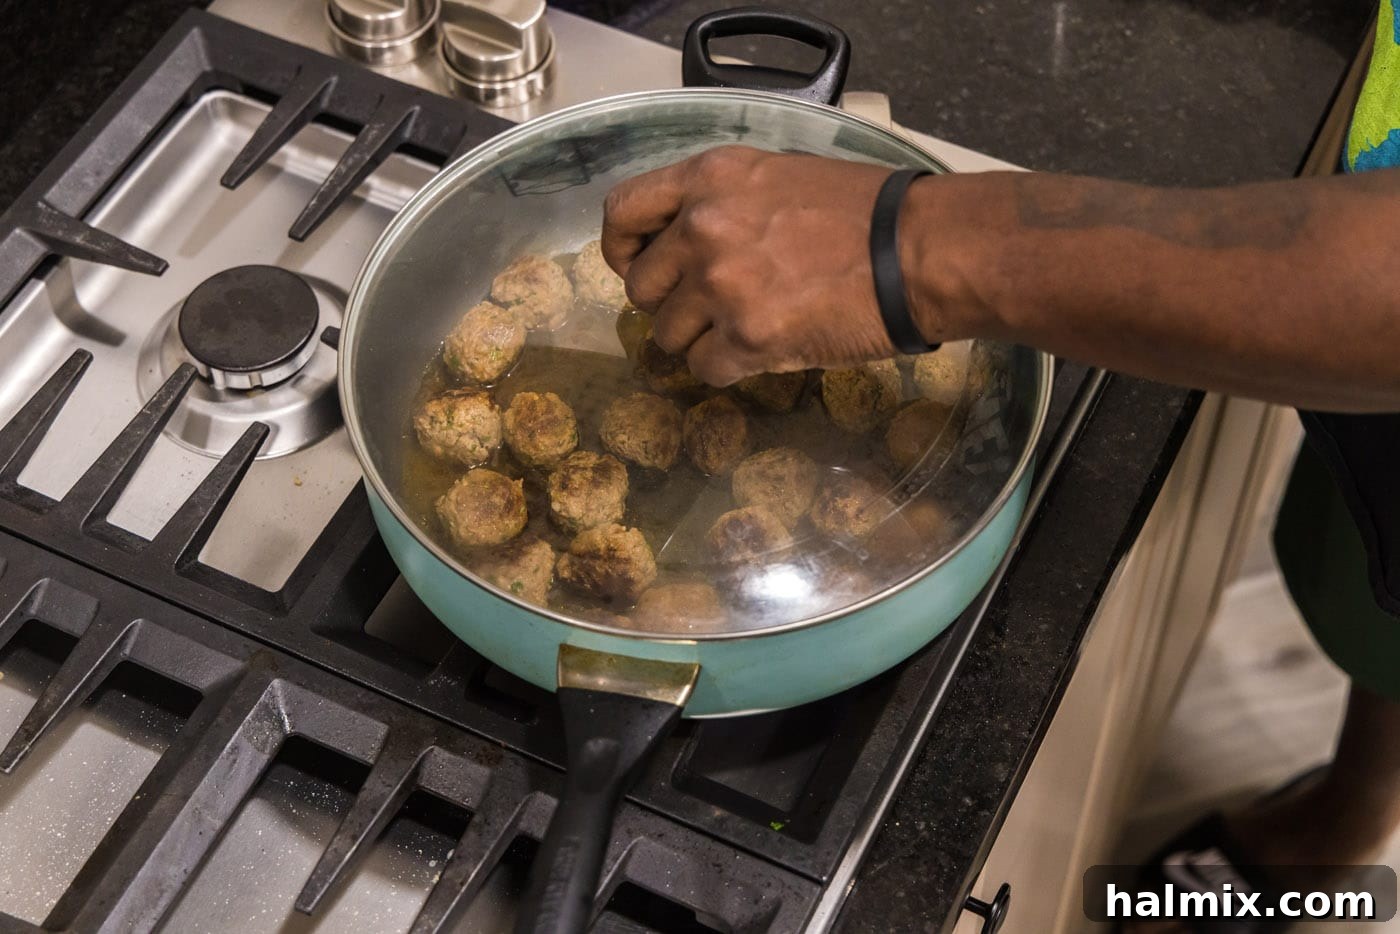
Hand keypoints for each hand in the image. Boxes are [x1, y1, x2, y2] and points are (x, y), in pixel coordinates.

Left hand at [601, 146, 908, 385]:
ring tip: (744, 329)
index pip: (622, 213)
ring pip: (667, 335)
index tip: (637, 266)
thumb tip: (687, 237)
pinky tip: (760, 353)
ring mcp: (722, 286)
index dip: (621, 248)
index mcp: (709, 179)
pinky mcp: (747, 339)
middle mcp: (703, 229)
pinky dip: (727, 368)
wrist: (917, 253)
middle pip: (640, 286)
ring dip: (699, 339)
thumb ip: (723, 201)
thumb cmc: (865, 211)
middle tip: (709, 306)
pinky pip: (704, 368)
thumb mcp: (779, 174)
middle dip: (668, 303)